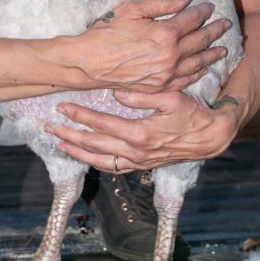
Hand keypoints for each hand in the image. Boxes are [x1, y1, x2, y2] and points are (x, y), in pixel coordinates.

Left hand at [45, 90, 242, 171]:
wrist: (211, 137)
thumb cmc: (192, 113)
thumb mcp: (171, 97)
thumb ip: (142, 96)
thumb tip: (116, 92)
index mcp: (140, 134)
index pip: (101, 124)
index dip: (80, 115)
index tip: (62, 107)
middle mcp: (136, 152)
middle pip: (93, 145)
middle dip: (68, 135)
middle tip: (48, 127)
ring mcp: (138, 162)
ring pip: (99, 161)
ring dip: (76, 152)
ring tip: (58, 144)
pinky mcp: (142, 166)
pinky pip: (113, 168)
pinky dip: (95, 162)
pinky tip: (83, 156)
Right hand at [71, 0, 230, 92]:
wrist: (88, 63)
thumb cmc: (107, 33)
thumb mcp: (132, 10)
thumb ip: (161, 3)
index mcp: (165, 34)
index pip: (191, 19)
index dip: (202, 11)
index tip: (209, 7)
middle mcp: (171, 56)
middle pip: (200, 40)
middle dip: (215, 30)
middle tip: (226, 24)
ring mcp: (166, 74)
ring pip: (197, 62)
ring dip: (212, 54)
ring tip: (224, 49)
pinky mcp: (159, 87)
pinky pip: (185, 80)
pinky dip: (198, 73)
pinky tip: (204, 68)